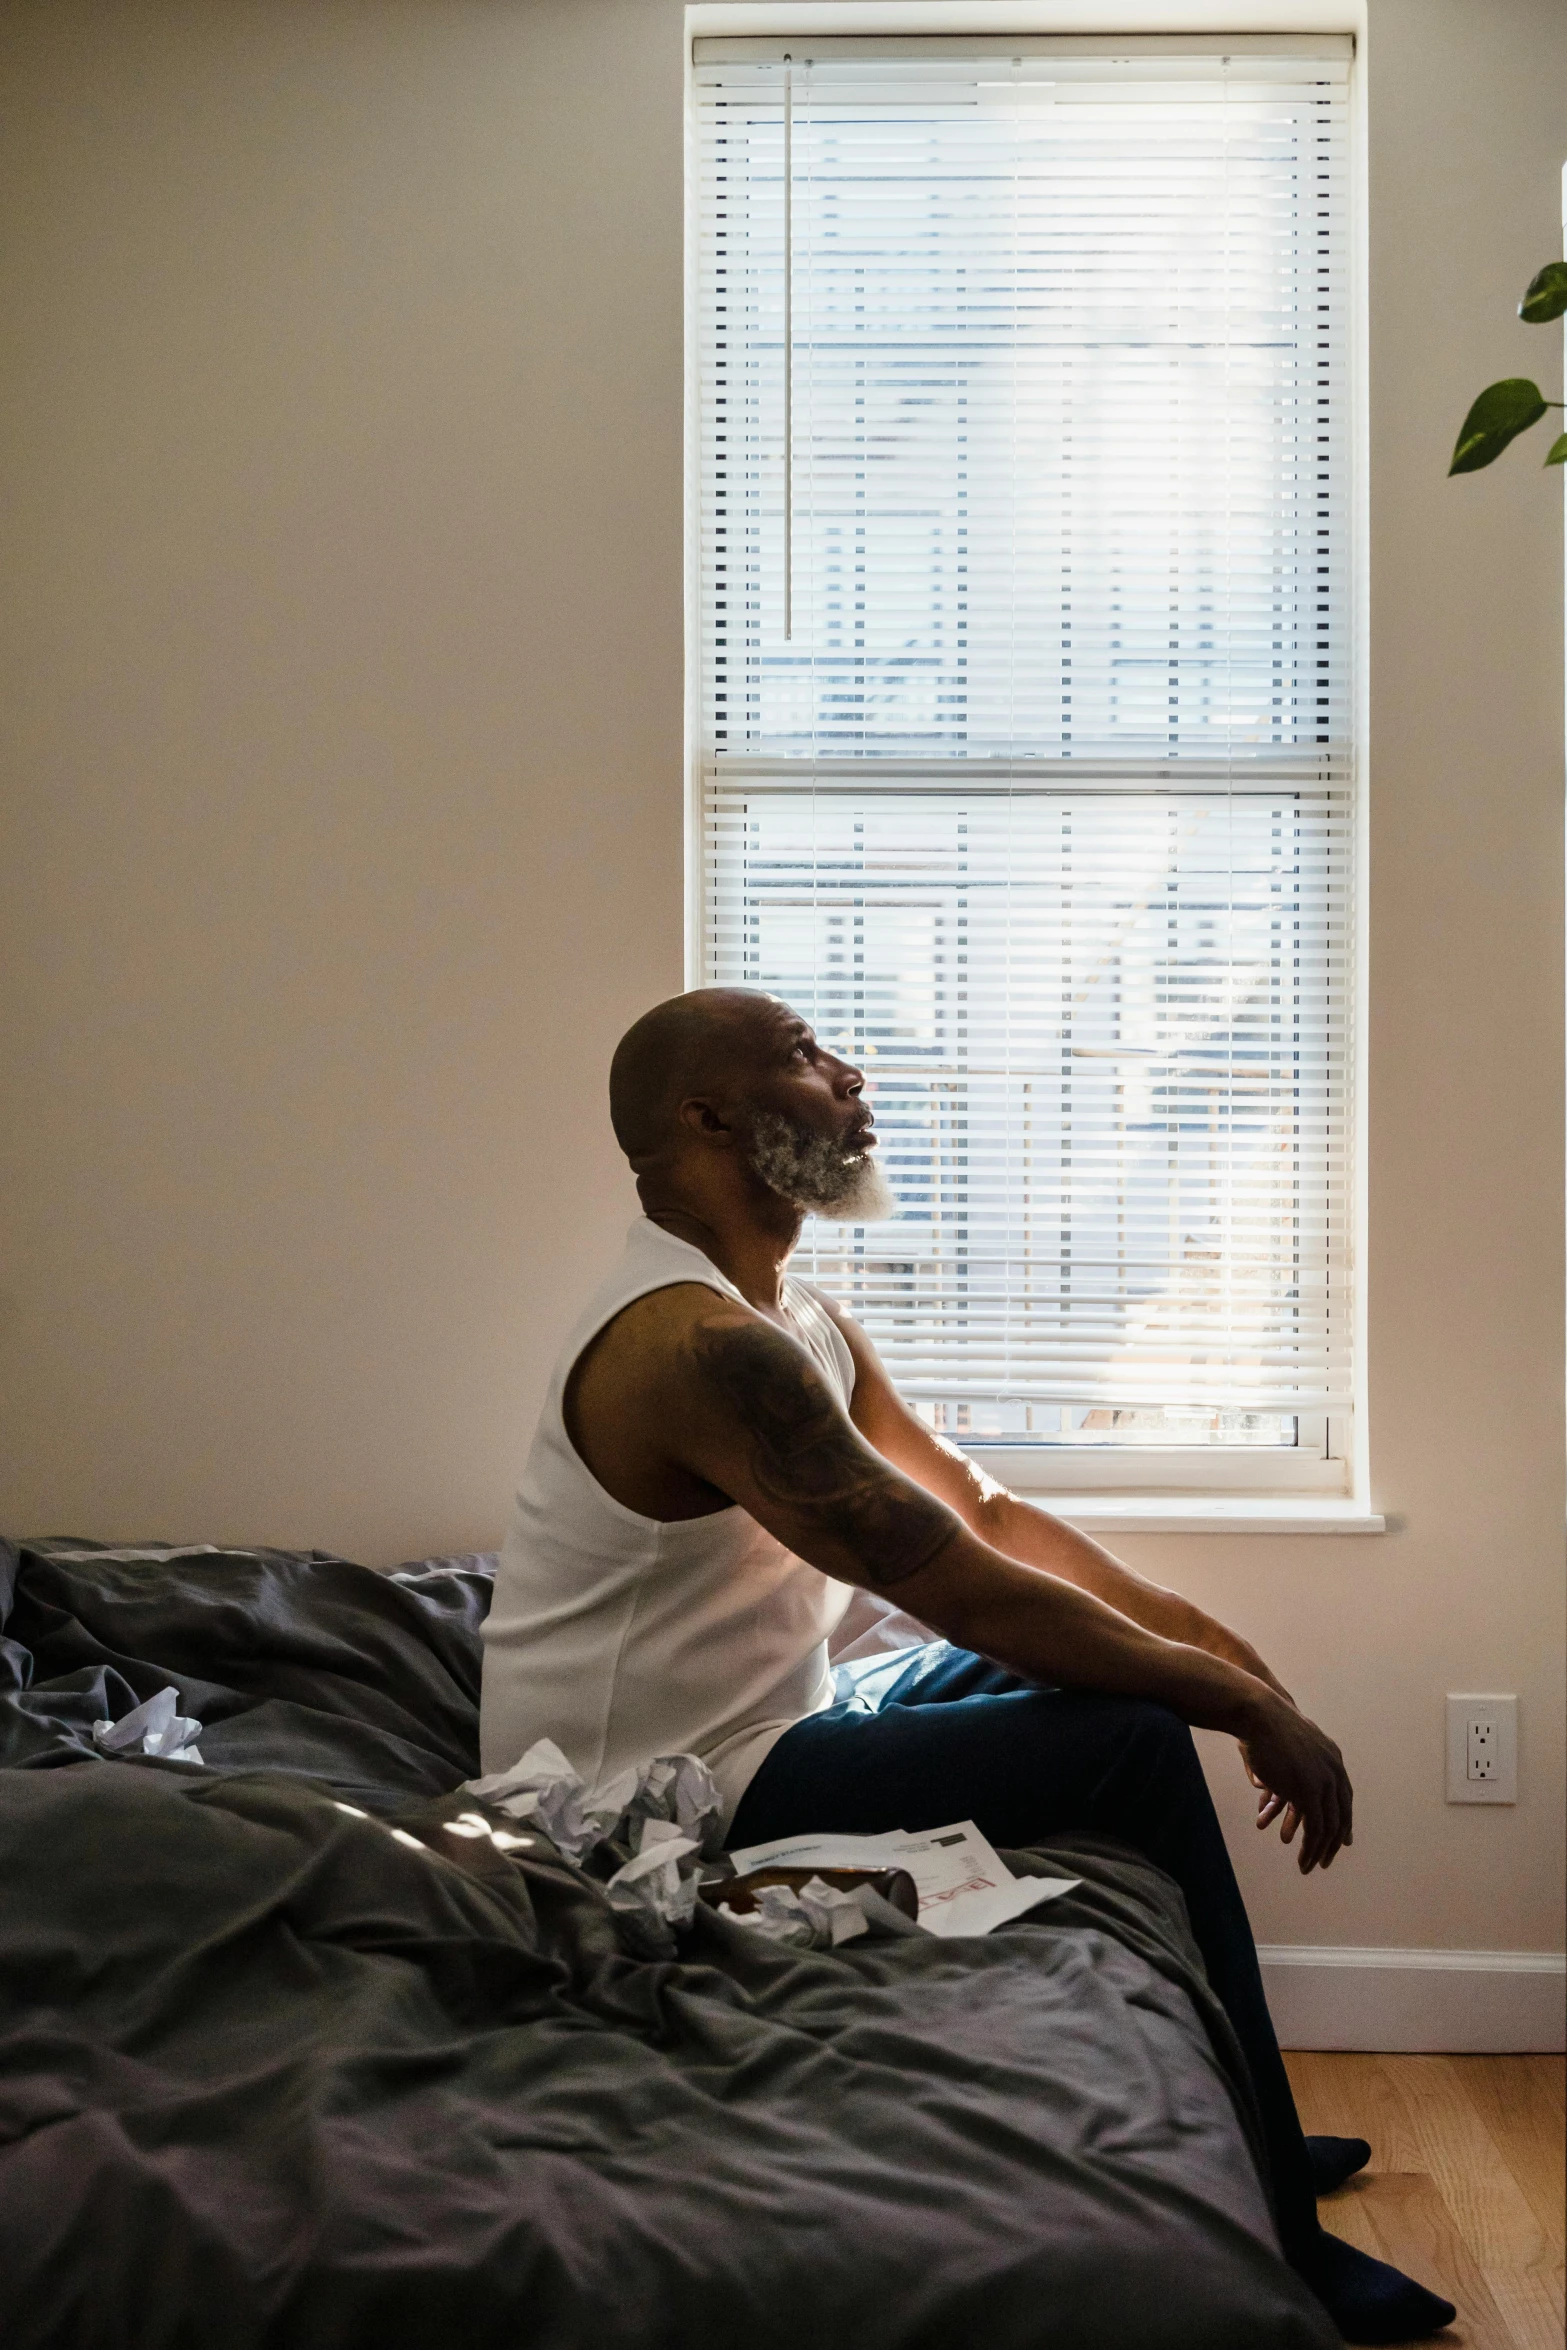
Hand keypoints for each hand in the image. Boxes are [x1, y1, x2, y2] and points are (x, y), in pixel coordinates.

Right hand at [1239, 1696, 1353, 1872]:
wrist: (1258, 1713)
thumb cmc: (1261, 1724)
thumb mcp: (1282, 1743)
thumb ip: (1280, 1763)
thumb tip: (1263, 1783)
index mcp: (1332, 1757)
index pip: (1344, 1796)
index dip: (1342, 1819)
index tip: (1341, 1839)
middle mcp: (1334, 1771)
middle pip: (1341, 1814)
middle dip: (1334, 1841)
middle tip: (1326, 1859)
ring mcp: (1323, 1782)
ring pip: (1329, 1827)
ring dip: (1320, 1850)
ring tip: (1310, 1866)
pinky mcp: (1308, 1792)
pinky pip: (1315, 1829)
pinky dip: (1310, 1849)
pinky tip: (1302, 1860)